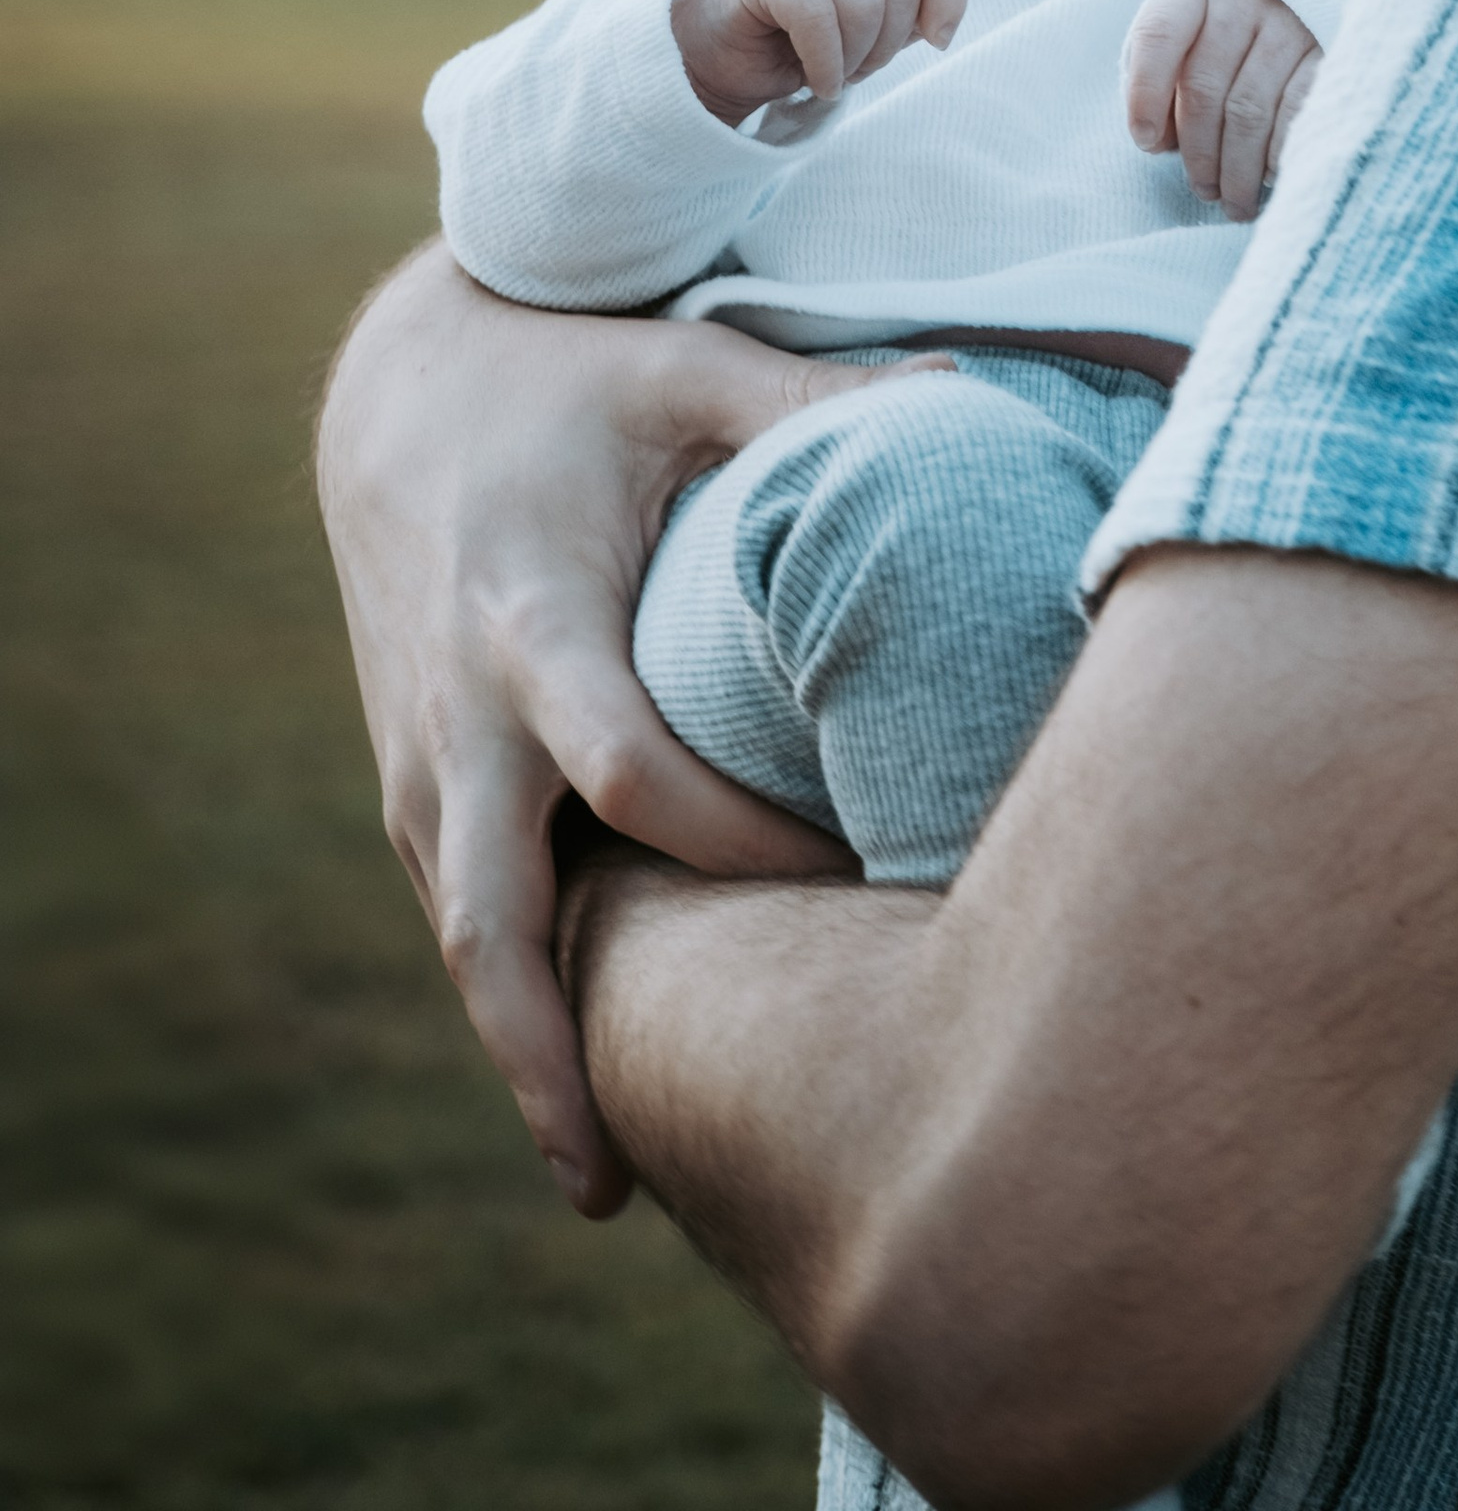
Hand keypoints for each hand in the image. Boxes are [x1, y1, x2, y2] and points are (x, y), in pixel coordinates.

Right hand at [314, 243, 939, 1211]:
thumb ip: (813, 395)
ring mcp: (421, 756)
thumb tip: (965, 389)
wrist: (402, 384)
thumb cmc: (569, 373)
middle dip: (548, 1050)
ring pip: (459, 940)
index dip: (733, 846)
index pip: (630, 773)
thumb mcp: (687, 365)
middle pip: (488, 919)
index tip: (838, 893)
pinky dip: (507, 993)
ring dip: (522, 1053)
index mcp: (532, 618)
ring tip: (604, 1177)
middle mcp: (459, 713)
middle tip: (620, 1183)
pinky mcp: (411, 775)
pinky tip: (575, 1076)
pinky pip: (455, 908)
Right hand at [672, 0, 966, 126]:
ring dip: (856, 60)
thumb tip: (941, 26)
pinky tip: (818, 82)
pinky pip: (818, 19)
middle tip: (862, 68)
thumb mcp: (878, 22)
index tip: (939, 42)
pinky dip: (826, 66)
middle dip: (890, 44)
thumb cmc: (811, 38)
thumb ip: (917, 8)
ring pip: (862, 3)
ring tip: (837, 73)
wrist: (728, 57)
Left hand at [1125, 0, 1320, 219]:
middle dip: (1199, 152)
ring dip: (1238, 167)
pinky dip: (1278, 154)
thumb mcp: (1192, 49)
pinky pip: (1295, 112)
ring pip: (1249, 109)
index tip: (1146, 143)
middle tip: (1204, 191)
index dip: (1145, 93)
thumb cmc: (1231, 44)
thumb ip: (1169, 90)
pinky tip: (1271, 177)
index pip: (1159, 37)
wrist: (1303, 6)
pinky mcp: (1325, 50)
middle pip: (1204, 87)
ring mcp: (1286, 25)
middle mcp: (1240, 4)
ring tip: (1235, 200)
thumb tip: (1162, 144)